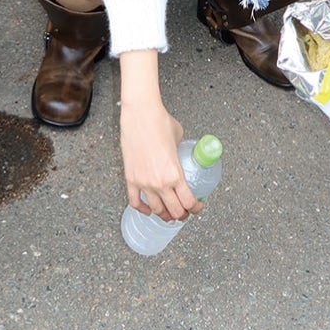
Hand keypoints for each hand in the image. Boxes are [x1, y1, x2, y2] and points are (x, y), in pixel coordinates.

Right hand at [119, 56, 190, 218]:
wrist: (140, 113)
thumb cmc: (160, 121)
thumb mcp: (179, 137)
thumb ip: (181, 151)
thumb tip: (182, 154)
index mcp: (175, 174)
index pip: (189, 202)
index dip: (196, 208)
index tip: (198, 207)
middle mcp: (160, 183)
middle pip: (175, 211)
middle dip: (182, 215)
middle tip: (185, 213)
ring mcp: (144, 183)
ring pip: (157, 211)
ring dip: (165, 216)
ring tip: (169, 215)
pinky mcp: (131, 179)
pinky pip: (135, 202)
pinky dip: (143, 209)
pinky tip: (148, 209)